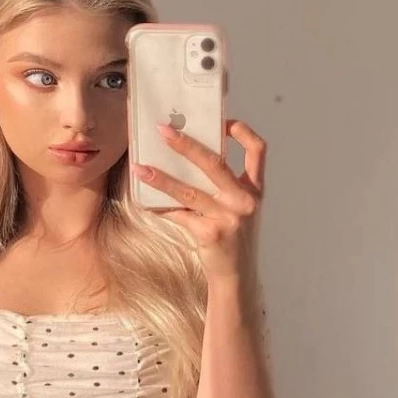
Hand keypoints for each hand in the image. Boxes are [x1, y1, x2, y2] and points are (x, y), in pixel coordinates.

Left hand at [132, 119, 265, 282]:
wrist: (236, 277)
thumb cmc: (233, 238)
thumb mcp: (239, 209)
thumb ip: (225, 185)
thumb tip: (188, 157)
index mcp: (254, 190)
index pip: (258, 150)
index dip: (241, 131)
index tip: (221, 120)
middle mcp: (245, 201)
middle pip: (215, 164)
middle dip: (187, 145)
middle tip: (164, 131)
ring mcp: (229, 219)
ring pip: (190, 191)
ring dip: (162, 177)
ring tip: (140, 167)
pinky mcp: (210, 234)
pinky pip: (179, 215)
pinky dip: (160, 207)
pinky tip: (143, 200)